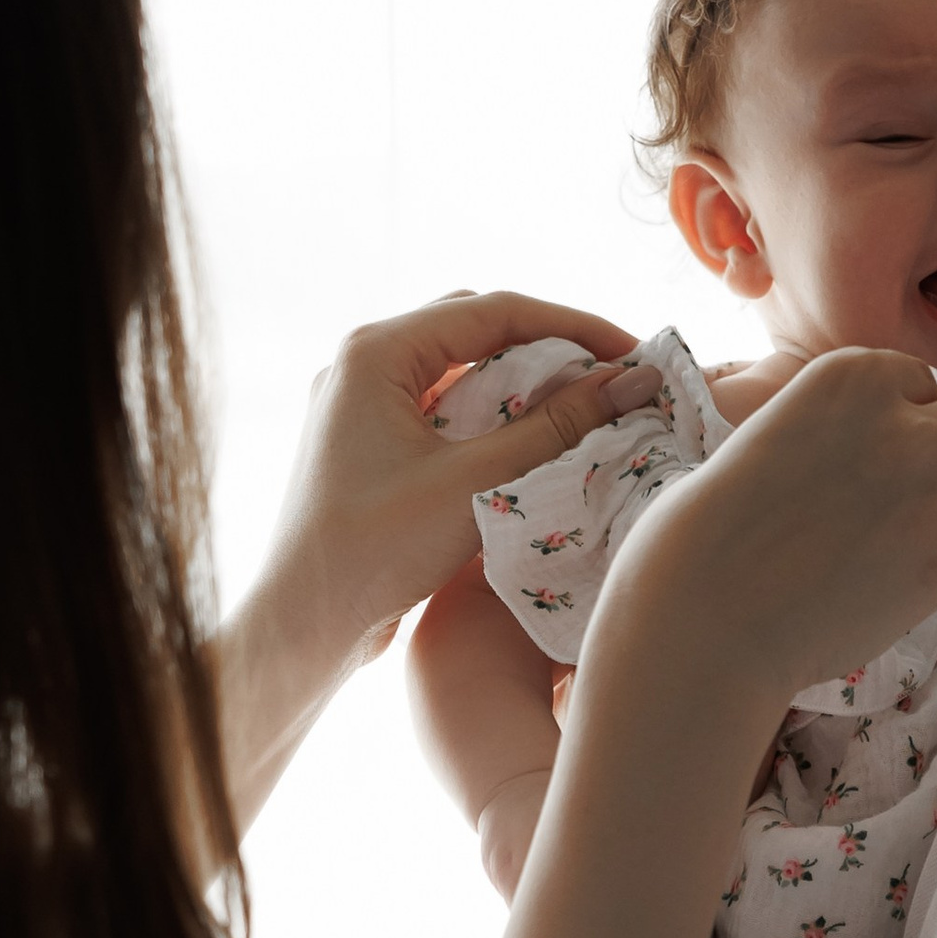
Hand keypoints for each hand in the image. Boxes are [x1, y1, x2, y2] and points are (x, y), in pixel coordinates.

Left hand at [217, 290, 645, 836]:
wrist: (303, 625)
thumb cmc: (373, 553)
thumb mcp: (475, 484)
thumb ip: (556, 428)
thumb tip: (630, 382)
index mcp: (375, 354)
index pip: (494, 312)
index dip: (573, 327)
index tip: (633, 353)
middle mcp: (363, 365)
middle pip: (478, 331)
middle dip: (551, 351)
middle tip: (613, 382)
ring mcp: (362, 403)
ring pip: (464, 370)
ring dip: (524, 387)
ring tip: (584, 412)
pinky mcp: (370, 442)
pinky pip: (446, 409)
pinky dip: (494, 419)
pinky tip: (535, 446)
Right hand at [596, 348, 936, 722]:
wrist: (709, 609)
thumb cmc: (711, 528)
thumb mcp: (772, 433)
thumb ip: (837, 429)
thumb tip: (869, 453)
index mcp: (853, 375)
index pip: (918, 381)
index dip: (909, 418)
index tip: (884, 450)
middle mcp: (908, 421)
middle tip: (912, 492)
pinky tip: (906, 568)